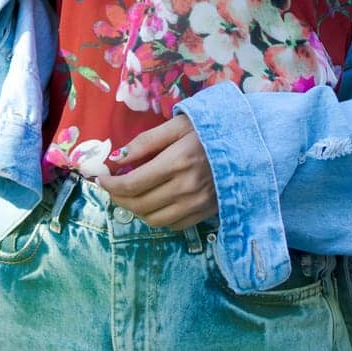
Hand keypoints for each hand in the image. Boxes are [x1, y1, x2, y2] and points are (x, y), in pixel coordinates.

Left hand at [92, 114, 218, 230]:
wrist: (249, 144)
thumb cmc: (210, 130)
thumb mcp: (177, 125)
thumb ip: (145, 142)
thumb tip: (116, 159)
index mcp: (177, 162)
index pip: (133, 184)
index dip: (111, 184)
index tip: (102, 178)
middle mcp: (187, 188)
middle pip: (139, 205)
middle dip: (118, 197)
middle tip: (112, 187)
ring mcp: (198, 204)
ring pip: (153, 220)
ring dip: (135, 210)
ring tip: (130, 194)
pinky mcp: (207, 213)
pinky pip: (173, 225)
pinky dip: (157, 217)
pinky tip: (153, 201)